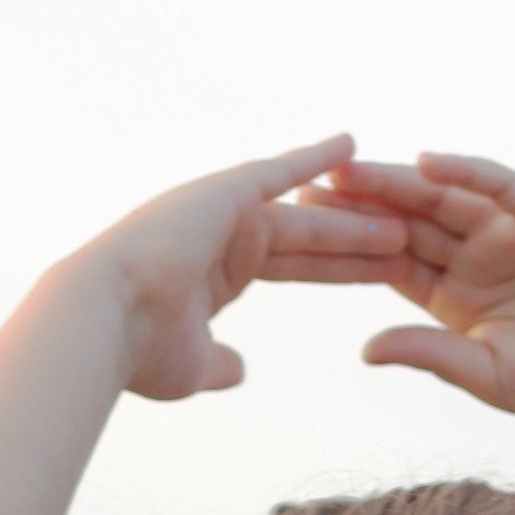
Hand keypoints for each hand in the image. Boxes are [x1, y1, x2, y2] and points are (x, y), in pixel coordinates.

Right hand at [86, 139, 405, 402]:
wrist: (107, 319)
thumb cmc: (140, 351)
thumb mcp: (193, 366)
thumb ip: (219, 364)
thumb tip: (239, 370)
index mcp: (221, 273)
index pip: (297, 268)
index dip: (339, 270)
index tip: (379, 273)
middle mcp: (227, 233)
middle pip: (312, 238)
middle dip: (359, 241)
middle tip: (408, 239)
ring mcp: (227, 209)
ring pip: (308, 212)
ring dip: (353, 214)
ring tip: (403, 214)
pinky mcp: (226, 192)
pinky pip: (281, 170)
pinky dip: (315, 156)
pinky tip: (354, 143)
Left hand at [298, 155, 514, 434]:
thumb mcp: (484, 375)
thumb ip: (428, 354)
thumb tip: (365, 349)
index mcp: (452, 298)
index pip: (391, 262)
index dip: (348, 247)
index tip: (298, 234)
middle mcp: (474, 256)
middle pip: (407, 220)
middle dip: (361, 203)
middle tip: (307, 188)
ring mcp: (508, 232)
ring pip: (444, 196)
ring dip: (399, 181)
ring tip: (352, 169)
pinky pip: (499, 184)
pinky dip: (466, 170)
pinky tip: (428, 163)